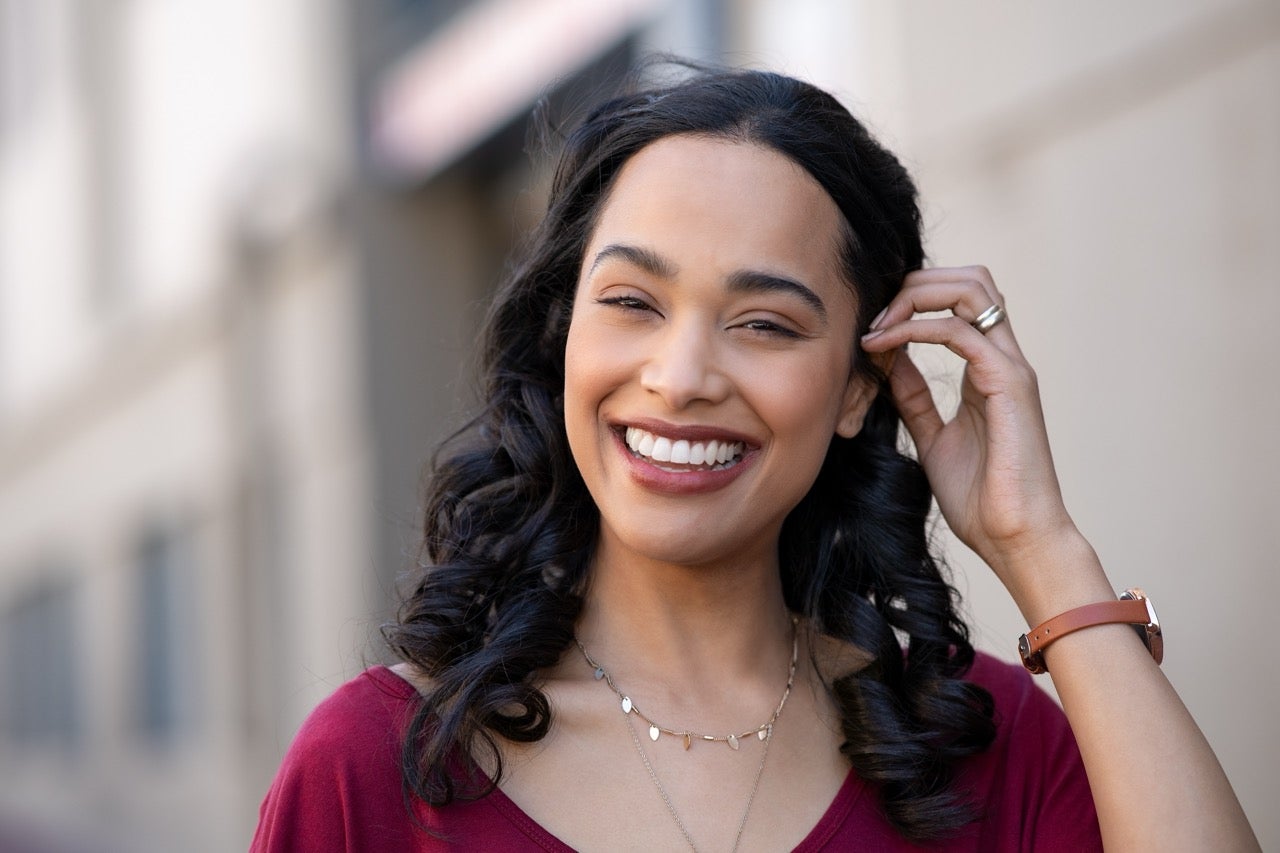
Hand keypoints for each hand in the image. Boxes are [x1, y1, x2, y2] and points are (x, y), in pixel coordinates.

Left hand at [859, 266, 1078, 589]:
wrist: (1015, 538)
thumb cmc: (981, 498)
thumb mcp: (933, 436)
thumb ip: (914, 397)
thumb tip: (888, 361)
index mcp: (988, 369)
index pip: (958, 303)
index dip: (911, 301)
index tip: (868, 329)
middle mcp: (1004, 359)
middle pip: (970, 280)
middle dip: (915, 283)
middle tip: (872, 316)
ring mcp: (1011, 367)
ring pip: (972, 288)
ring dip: (915, 295)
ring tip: (876, 326)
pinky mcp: (1010, 383)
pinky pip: (961, 331)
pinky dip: (915, 329)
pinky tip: (882, 347)